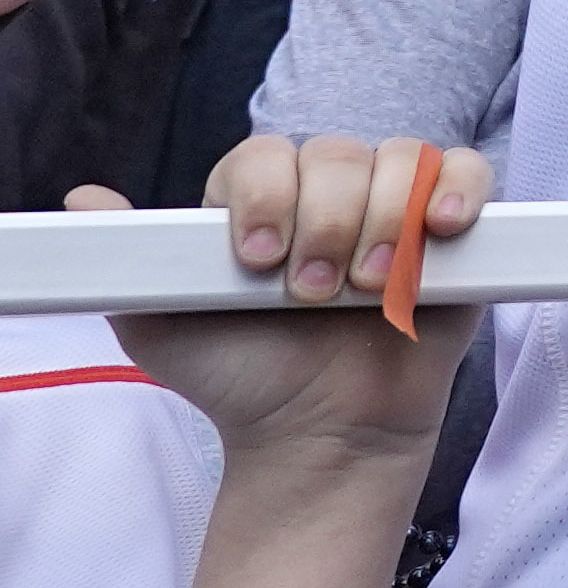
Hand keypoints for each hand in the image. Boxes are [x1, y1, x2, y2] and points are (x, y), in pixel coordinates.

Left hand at [78, 139, 487, 461]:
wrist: (321, 435)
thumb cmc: (243, 378)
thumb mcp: (165, 331)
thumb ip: (130, 265)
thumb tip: (81, 199)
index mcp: (264, 199)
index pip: (266, 154)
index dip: (266, 198)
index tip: (256, 262)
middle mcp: (331, 189)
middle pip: (339, 152)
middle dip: (326, 225)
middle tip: (313, 294)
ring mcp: (395, 204)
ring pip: (403, 158)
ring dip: (384, 223)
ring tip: (367, 291)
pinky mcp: (454, 224)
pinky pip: (466, 172)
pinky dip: (457, 191)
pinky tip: (440, 230)